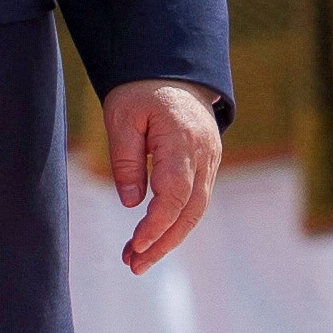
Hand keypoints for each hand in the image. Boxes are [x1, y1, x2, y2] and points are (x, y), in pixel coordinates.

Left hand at [105, 79, 222, 272]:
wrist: (173, 67)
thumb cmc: (141, 90)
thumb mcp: (121, 118)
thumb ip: (125, 160)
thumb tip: (130, 204)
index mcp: (182, 140)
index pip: (175, 194)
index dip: (156, 225)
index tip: (135, 246)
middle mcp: (204, 154)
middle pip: (190, 210)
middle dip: (163, 242)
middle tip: (133, 265)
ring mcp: (211, 159)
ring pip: (196, 210)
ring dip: (169, 238)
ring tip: (138, 260)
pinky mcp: (207, 163)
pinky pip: (196, 200)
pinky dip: (177, 222)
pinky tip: (155, 238)